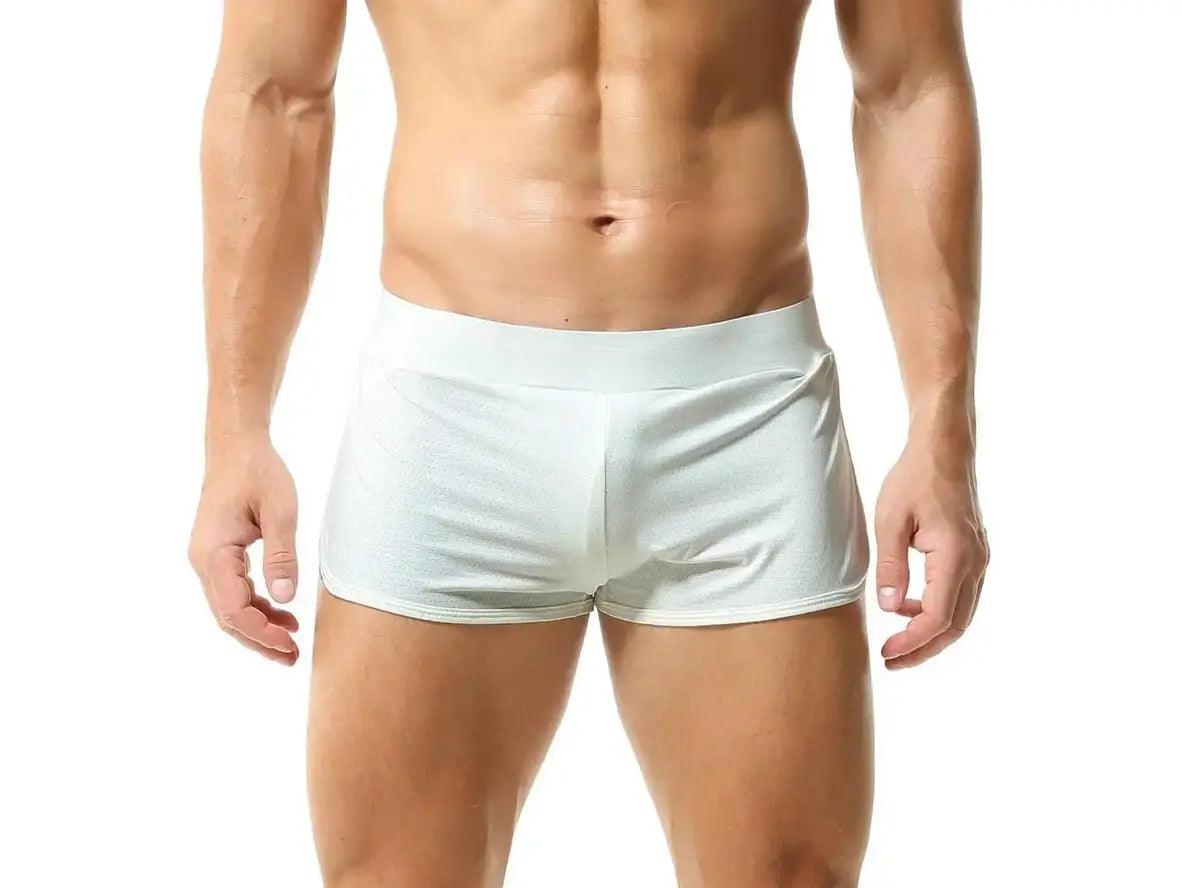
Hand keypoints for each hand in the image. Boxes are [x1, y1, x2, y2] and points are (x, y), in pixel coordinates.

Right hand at [188, 437, 300, 664]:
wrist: (236, 447)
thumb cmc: (259, 472)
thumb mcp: (280, 510)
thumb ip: (282, 555)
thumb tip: (286, 598)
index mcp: (213, 553)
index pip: (233, 610)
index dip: (261, 632)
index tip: (291, 644)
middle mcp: (204, 562)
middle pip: (228, 617)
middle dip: (260, 641)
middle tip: (293, 658)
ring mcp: (208, 560)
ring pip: (230, 608)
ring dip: (259, 627)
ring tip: (293, 641)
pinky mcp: (219, 556)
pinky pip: (234, 592)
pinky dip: (257, 607)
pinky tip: (283, 613)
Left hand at [874, 436, 988, 668]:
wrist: (944, 449)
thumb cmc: (914, 478)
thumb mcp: (890, 521)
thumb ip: (890, 566)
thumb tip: (889, 608)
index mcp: (956, 556)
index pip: (939, 616)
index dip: (913, 641)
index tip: (887, 653)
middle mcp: (976, 563)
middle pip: (956, 625)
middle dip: (924, 649)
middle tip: (891, 662)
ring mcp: (980, 559)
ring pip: (962, 613)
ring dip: (932, 632)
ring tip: (897, 641)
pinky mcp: (974, 554)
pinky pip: (961, 595)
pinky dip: (939, 611)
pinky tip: (909, 608)